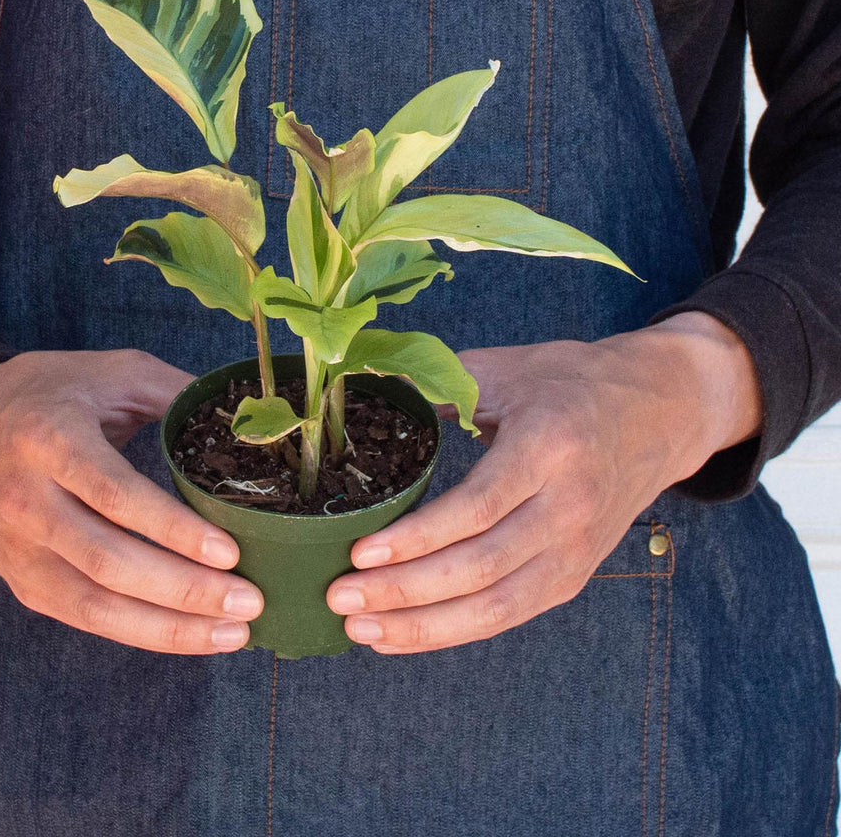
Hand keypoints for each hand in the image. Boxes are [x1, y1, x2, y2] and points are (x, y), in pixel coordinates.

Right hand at [0, 349, 262, 653]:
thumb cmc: (49, 394)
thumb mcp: (109, 372)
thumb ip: (173, 391)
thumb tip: (247, 421)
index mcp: (49, 439)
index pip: (114, 495)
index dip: (172, 529)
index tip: (229, 552)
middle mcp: (26, 500)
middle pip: (107, 561)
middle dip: (184, 590)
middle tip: (249, 600)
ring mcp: (18, 549)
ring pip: (95, 605)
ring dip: (168, 628)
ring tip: (233, 631)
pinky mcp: (21, 581)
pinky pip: (84, 618)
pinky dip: (141, 633)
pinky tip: (190, 634)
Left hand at [326, 312, 762, 653]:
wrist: (662, 410)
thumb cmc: (573, 382)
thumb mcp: (508, 367)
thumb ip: (439, 382)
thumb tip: (365, 391)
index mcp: (549, 446)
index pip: (477, 507)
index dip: (417, 538)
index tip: (359, 552)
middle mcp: (569, 505)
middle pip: (480, 567)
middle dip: (404, 591)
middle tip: (340, 597)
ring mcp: (578, 548)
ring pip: (496, 607)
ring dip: (423, 627)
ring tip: (361, 629)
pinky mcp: (577, 574)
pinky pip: (510, 614)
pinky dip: (455, 631)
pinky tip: (405, 634)